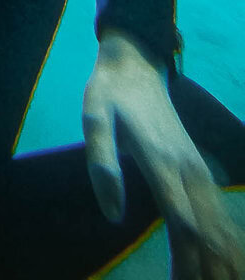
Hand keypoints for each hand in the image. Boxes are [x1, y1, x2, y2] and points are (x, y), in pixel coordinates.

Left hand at [84, 32, 244, 279]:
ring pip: (222, 227)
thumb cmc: (110, 94)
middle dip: (209, 269)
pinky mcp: (201, 172)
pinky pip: (222, 216)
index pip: (183, 223)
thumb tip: (113, 214)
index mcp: (162, 161)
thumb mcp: (93, 118)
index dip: (186, 261)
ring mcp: (199, 171)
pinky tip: (229, 266)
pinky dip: (229, 244)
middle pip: (210, 233)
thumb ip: (102, 164)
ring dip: (224, 260)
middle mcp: (189, 170)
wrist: (135, 64)